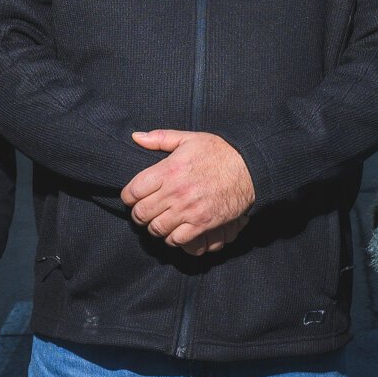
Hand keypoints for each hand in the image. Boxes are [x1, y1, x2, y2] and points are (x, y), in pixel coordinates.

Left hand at [122, 131, 255, 248]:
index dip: (128, 197)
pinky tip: (175, 229)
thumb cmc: (219, 152)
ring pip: (156, 229)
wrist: (249, 169)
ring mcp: (188, 209)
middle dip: (138, 214)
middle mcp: (175, 191)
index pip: (133, 191)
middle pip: (141, 213)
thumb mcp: (189, 139)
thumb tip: (136, 137)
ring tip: (159, 220)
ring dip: (154, 226)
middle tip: (144, 211)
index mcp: (169, 170)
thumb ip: (160, 138)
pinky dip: (172, 238)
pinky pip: (176, 239)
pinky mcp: (202, 223)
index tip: (132, 197)